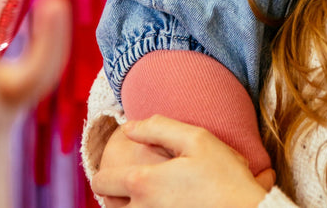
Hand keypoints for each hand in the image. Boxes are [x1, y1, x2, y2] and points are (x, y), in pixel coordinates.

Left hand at [92, 114, 272, 207]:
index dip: (104, 173)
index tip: (115, 168)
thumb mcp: (197, 139)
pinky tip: (165, 205)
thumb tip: (129, 128)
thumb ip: (158, 127)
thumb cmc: (224, 178)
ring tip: (150, 196)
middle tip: (133, 184)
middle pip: (108, 205)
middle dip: (115, 194)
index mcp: (144, 184)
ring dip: (130, 207)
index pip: (102, 182)